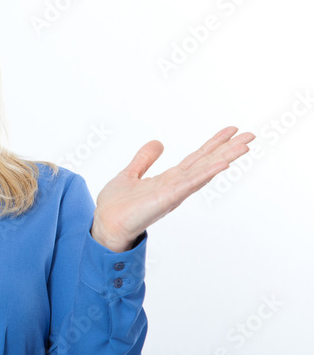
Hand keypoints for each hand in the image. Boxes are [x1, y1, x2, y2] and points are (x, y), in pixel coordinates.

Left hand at [90, 126, 255, 251]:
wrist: (105, 224)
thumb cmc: (116, 206)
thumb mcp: (130, 174)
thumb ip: (144, 160)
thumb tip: (158, 143)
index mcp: (169, 180)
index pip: (196, 158)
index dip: (213, 144)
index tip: (231, 130)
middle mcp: (176, 185)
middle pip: (206, 163)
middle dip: (228, 149)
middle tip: (250, 135)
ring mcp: (174, 192)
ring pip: (204, 171)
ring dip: (225, 158)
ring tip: (245, 146)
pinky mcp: (167, 199)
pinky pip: (190, 184)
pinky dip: (206, 173)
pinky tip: (222, 164)